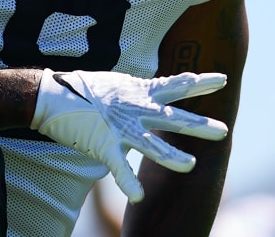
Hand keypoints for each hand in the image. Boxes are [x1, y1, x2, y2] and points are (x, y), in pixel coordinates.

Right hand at [30, 69, 228, 201]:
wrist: (51, 95)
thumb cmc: (83, 89)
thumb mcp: (118, 84)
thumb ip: (140, 90)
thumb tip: (156, 89)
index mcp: (139, 92)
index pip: (175, 85)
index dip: (199, 82)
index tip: (223, 79)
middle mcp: (134, 108)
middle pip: (172, 117)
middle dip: (197, 124)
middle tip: (223, 131)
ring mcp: (120, 127)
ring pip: (150, 143)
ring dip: (170, 155)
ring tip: (190, 165)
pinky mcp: (103, 144)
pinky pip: (118, 167)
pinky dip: (128, 182)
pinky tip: (139, 195)